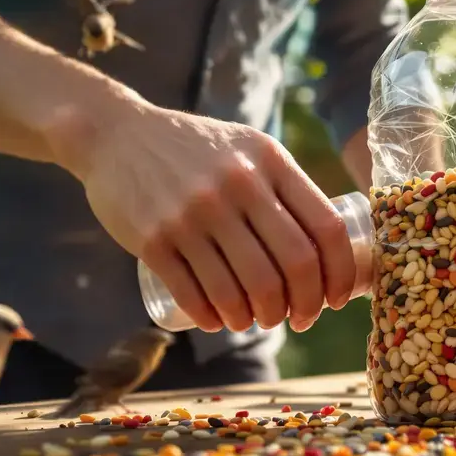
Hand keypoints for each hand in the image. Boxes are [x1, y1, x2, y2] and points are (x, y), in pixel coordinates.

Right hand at [65, 102, 355, 333]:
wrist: (115, 133)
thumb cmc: (197, 149)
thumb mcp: (250, 149)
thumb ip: (287, 187)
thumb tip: (330, 248)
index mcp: (271, 161)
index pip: (326, 229)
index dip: (340, 273)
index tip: (337, 298)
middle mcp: (237, 184)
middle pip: (293, 266)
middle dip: (304, 306)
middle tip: (300, 319)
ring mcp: (194, 212)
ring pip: (246, 289)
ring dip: (258, 319)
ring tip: (255, 322)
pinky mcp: (155, 238)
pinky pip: (197, 295)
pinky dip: (215, 318)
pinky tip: (220, 321)